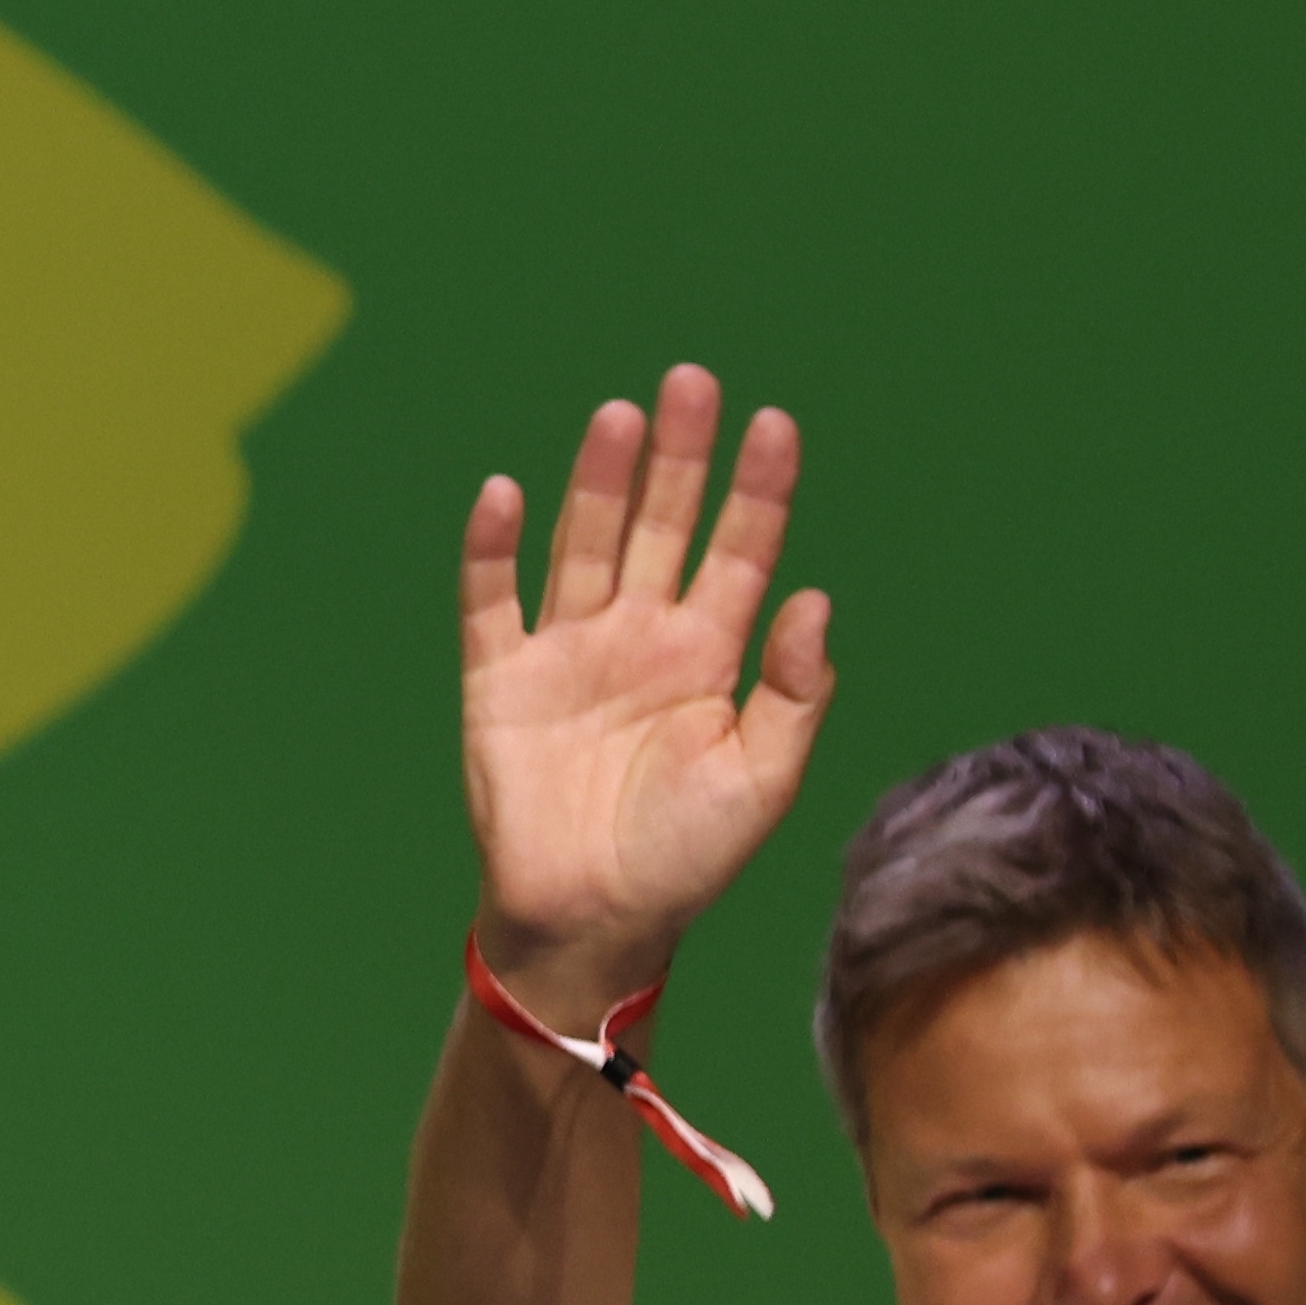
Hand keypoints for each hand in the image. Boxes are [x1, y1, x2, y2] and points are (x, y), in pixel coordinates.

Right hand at [459, 362, 836, 1015]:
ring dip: (599, 482)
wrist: (590, 922)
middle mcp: (640, 637)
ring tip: (620, 417)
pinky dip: (494, 550)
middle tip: (693, 382)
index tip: (775, 423)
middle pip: (662, 525)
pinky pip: (492, 603)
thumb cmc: (685, 859)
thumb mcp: (763, 780)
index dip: (757, 488)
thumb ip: (793, 691)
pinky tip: (507, 495)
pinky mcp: (500, 683)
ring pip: (585, 545)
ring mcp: (568, 654)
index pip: (740, 550)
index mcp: (710, 656)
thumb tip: (813, 597)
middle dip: (680, 456)